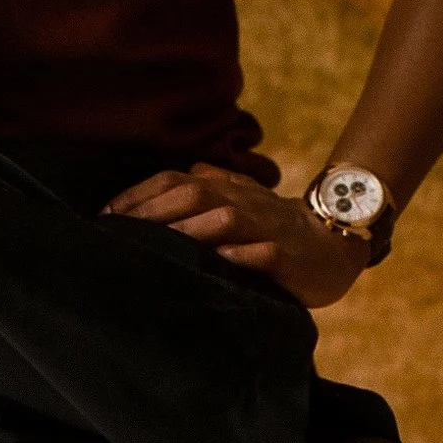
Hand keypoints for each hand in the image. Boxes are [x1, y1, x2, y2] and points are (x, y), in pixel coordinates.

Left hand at [103, 162, 365, 307]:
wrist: (334, 241)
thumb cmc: (275, 225)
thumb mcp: (239, 198)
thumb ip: (207, 184)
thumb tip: (166, 181)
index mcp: (228, 189)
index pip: (177, 180)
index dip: (141, 194)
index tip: (107, 215)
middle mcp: (244, 203)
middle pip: (195, 193)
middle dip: (153, 210)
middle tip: (120, 231)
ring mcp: (267, 229)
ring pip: (226, 218)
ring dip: (190, 229)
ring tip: (158, 245)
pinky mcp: (289, 258)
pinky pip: (265, 254)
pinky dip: (242, 255)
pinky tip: (219, 262)